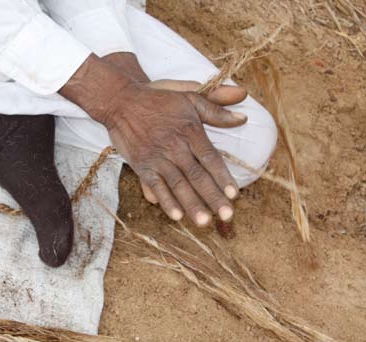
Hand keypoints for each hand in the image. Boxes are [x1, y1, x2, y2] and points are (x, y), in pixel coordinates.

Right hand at [60, 55, 247, 225]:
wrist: (122, 100)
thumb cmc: (158, 98)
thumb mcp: (189, 95)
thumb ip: (216, 108)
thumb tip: (243, 117)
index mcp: (189, 130)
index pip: (210, 158)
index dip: (223, 177)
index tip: (235, 194)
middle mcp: (174, 146)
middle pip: (197, 175)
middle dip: (213, 197)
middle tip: (227, 216)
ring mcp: (157, 157)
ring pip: (178, 184)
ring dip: (191, 204)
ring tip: (204, 222)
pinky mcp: (141, 164)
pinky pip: (154, 185)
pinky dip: (165, 200)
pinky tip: (175, 215)